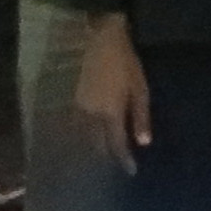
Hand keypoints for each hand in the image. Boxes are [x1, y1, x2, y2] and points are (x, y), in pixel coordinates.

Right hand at [77, 17, 150, 175]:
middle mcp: (90, 116)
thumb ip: (140, 117)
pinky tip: (82, 140)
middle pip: (96, 145)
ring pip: (81, 138)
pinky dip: (78, 136)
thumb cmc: (124, 62)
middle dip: (106, 157)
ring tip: (98, 159)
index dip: (123, 160)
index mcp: (110, 113)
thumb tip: (144, 143)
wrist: (98, 38)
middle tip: (114, 165)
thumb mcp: (139, 87)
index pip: (116, 145)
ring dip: (91, 149)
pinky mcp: (66, 100)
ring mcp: (75, 108)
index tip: (131, 171)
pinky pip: (71, 125)